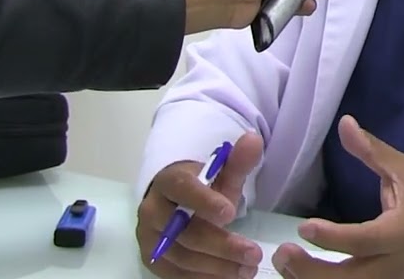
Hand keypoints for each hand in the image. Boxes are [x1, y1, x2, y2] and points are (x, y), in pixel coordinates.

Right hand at [137, 132, 266, 278]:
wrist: (176, 204)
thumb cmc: (202, 188)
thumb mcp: (222, 174)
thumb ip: (237, 161)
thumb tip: (253, 139)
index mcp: (168, 182)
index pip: (182, 188)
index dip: (204, 201)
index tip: (230, 213)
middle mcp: (152, 211)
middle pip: (184, 232)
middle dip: (221, 245)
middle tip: (253, 253)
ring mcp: (150, 238)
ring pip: (181, 257)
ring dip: (217, 267)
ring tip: (247, 269)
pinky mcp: (153, 261)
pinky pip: (176, 274)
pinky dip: (203, 278)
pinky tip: (228, 277)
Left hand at [270, 116, 403, 278]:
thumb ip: (373, 152)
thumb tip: (345, 123)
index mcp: (400, 233)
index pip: (364, 241)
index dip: (334, 237)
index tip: (305, 227)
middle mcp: (390, 264)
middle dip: (311, 272)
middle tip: (283, 253)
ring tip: (284, 263)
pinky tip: (298, 274)